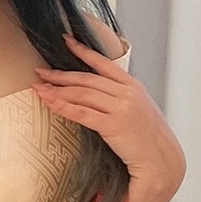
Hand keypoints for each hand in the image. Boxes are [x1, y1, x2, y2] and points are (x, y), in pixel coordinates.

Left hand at [32, 32, 185, 193]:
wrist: (162, 160)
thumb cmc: (149, 139)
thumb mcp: (140, 109)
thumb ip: (122, 97)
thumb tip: (99, 93)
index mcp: (133, 86)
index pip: (104, 63)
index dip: (83, 51)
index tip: (66, 41)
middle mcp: (127, 93)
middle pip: (86, 79)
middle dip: (60, 75)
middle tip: (41, 72)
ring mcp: (120, 108)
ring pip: (81, 94)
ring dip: (57, 90)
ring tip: (39, 88)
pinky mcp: (113, 125)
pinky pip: (82, 113)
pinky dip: (62, 106)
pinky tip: (49, 103)